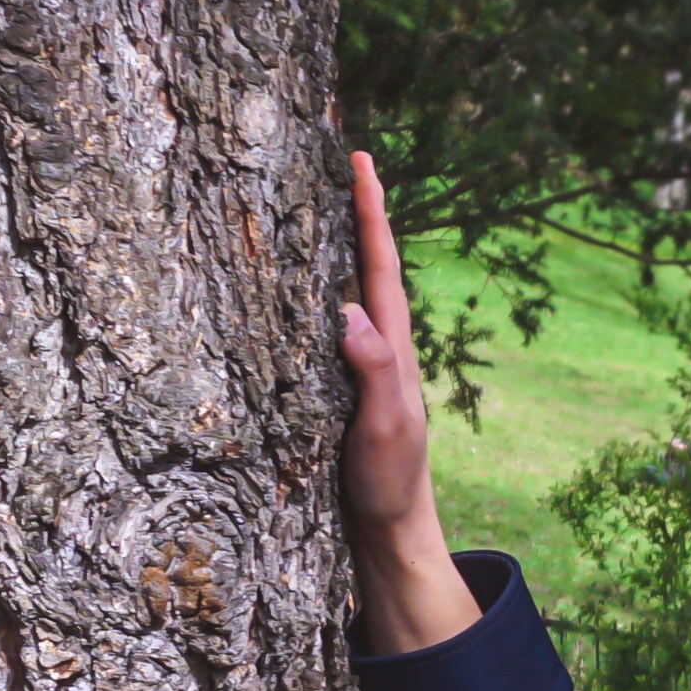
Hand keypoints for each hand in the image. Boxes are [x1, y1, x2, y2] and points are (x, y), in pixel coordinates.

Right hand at [338, 150, 476, 654]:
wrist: (387, 531)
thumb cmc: (388, 483)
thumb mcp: (383, 428)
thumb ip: (372, 372)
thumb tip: (349, 311)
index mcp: (392, 347)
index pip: (380, 266)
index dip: (370, 213)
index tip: (363, 160)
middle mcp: (379, 347)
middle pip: (367, 265)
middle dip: (356, 212)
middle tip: (343, 159)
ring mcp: (360, 365)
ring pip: (348, 290)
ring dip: (338, 245)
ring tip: (319, 200)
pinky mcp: (339, 386)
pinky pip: (328, 323)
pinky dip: (317, 289)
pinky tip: (298, 283)